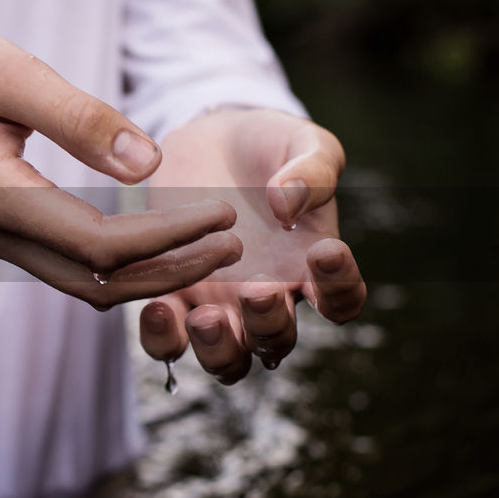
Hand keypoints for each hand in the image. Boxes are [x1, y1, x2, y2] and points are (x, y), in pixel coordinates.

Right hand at [0, 14, 241, 307]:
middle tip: (232, 246)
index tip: (222, 215)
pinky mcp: (1, 227)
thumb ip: (79, 118)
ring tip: (209, 248)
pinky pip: (68, 265)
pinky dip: (121, 264)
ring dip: (149, 274)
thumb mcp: (11, 72)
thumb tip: (150, 162)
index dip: (167, 237)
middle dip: (170, 272)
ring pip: (83, 284)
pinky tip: (161, 241)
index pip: (100, 245)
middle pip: (97, 284)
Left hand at [138, 108, 366, 381]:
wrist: (209, 139)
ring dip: (219, 350)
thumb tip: (287, 203)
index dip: (339, 285)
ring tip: (207, 317)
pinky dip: (164, 339)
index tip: (325, 250)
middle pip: (277, 340)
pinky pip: (170, 340)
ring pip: (227, 358)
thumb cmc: (270, 145)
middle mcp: (270, 296)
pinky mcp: (172, 293)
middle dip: (269, 324)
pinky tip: (157, 311)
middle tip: (256, 290)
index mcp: (311, 266)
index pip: (341, 298)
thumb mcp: (303, 143)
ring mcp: (219, 302)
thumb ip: (311, 169)